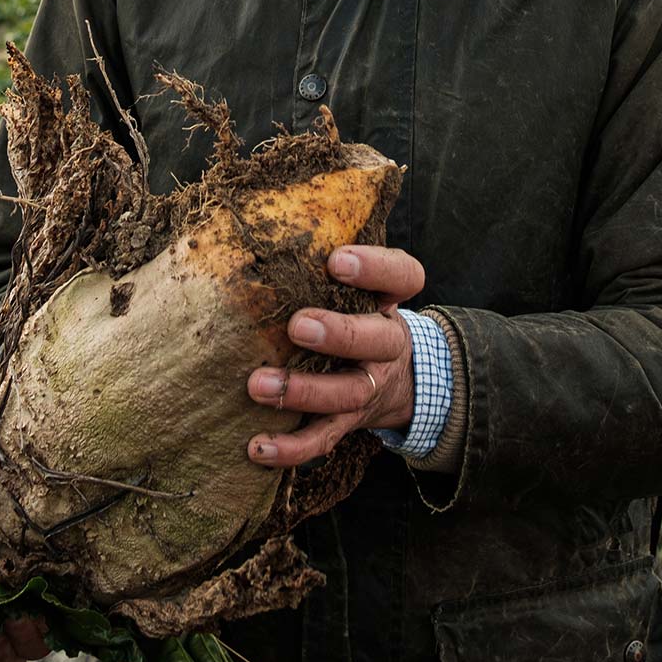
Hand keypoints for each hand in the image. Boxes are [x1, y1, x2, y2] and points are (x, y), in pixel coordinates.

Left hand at [246, 245, 424, 466]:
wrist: (397, 379)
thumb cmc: (354, 313)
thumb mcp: (356, 285)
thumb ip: (323, 255)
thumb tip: (259, 213)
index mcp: (388, 302)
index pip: (403, 276)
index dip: (374, 268)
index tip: (335, 260)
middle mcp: (385, 345)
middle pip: (375, 339)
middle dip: (337, 333)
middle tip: (297, 325)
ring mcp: (368, 387)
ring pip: (344, 394)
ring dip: (303, 391)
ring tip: (258, 385)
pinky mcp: (347, 422)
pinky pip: (322, 440)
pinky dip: (291, 448)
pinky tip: (257, 446)